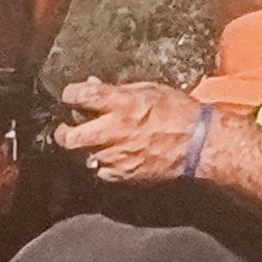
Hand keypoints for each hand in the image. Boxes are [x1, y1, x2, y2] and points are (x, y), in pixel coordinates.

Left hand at [58, 71, 222, 192]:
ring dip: (83, 149)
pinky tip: (108, 157)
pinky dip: (100, 165)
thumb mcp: (149, 89)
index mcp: (121, 103)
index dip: (70, 95)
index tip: (70, 96)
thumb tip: (93, 86)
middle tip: (66, 129)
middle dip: (63, 132)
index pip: (79, 96)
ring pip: (82, 157)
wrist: (198, 144)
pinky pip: (100, 172)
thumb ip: (117, 90)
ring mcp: (118, 156)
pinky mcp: (124, 175)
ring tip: (91, 143)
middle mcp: (115, 131)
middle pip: (69, 137)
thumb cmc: (178, 112)